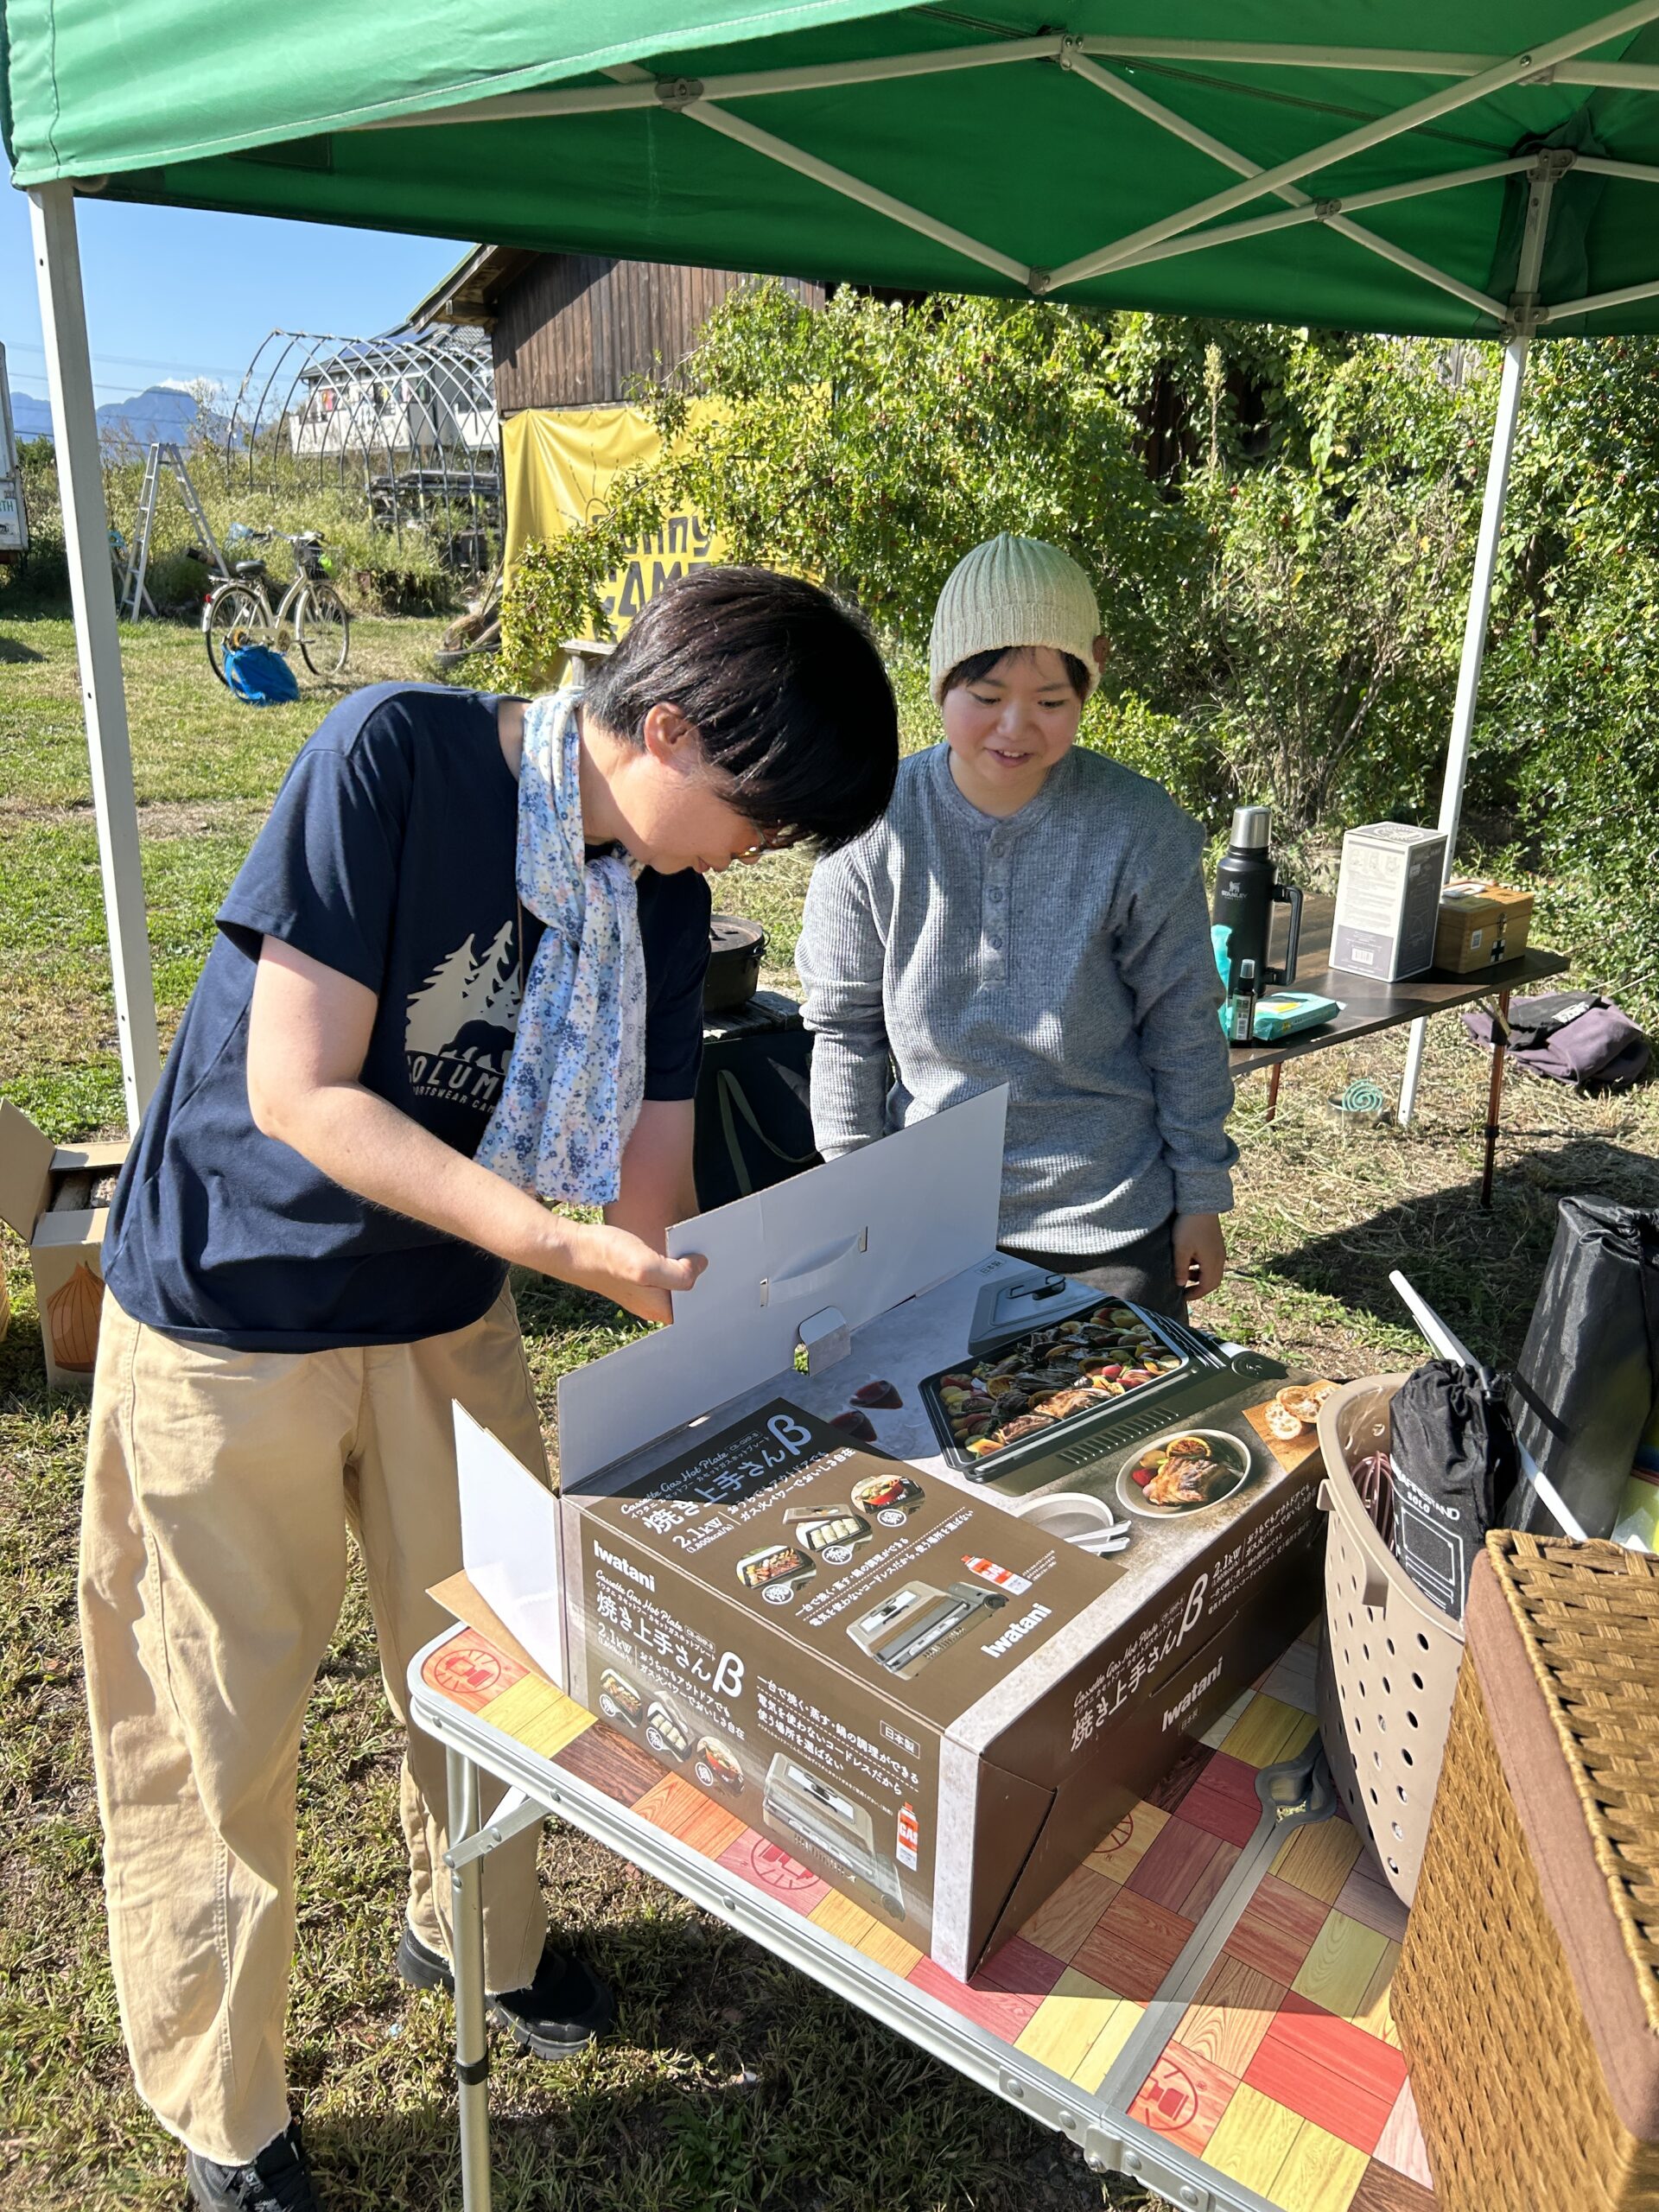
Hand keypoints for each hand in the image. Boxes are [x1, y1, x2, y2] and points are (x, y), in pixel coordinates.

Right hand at [558, 1221, 707, 1325]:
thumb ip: (678, 1273)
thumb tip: (699, 1267)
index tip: (722, 1274)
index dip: (711, 1292)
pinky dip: (672, 1261)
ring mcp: (644, 1291)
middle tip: (712, 1257)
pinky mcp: (636, 1277)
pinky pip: (663, 1272)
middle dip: (701, 1279)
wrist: (573, 1248)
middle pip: (687, 1295)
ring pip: (675, 1282)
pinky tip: (677, 1247)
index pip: (696, 1309)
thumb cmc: (606, 1256)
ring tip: (698, 1250)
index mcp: (659, 1309)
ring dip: (687, 1268)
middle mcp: (653, 1305)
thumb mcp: (646, 1265)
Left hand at [1172, 1212, 1225, 1300]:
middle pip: (1213, 1281)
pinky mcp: (1216, 1242)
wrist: (1201, 1202)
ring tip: (1184, 1274)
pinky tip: (1189, 1260)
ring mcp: (1219, 1249)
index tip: (1183, 1297)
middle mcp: (1220, 1258)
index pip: (1207, 1286)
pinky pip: (1212, 1261)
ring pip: (1213, 1271)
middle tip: (1185, 1290)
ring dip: (1200, 1276)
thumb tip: (1180, 1285)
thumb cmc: (1189, 1226)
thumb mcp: (1181, 1249)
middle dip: (1199, 1288)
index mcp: (1212, 1262)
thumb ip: (1180, 1268)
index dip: (1195, 1294)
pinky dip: (1202, 1266)